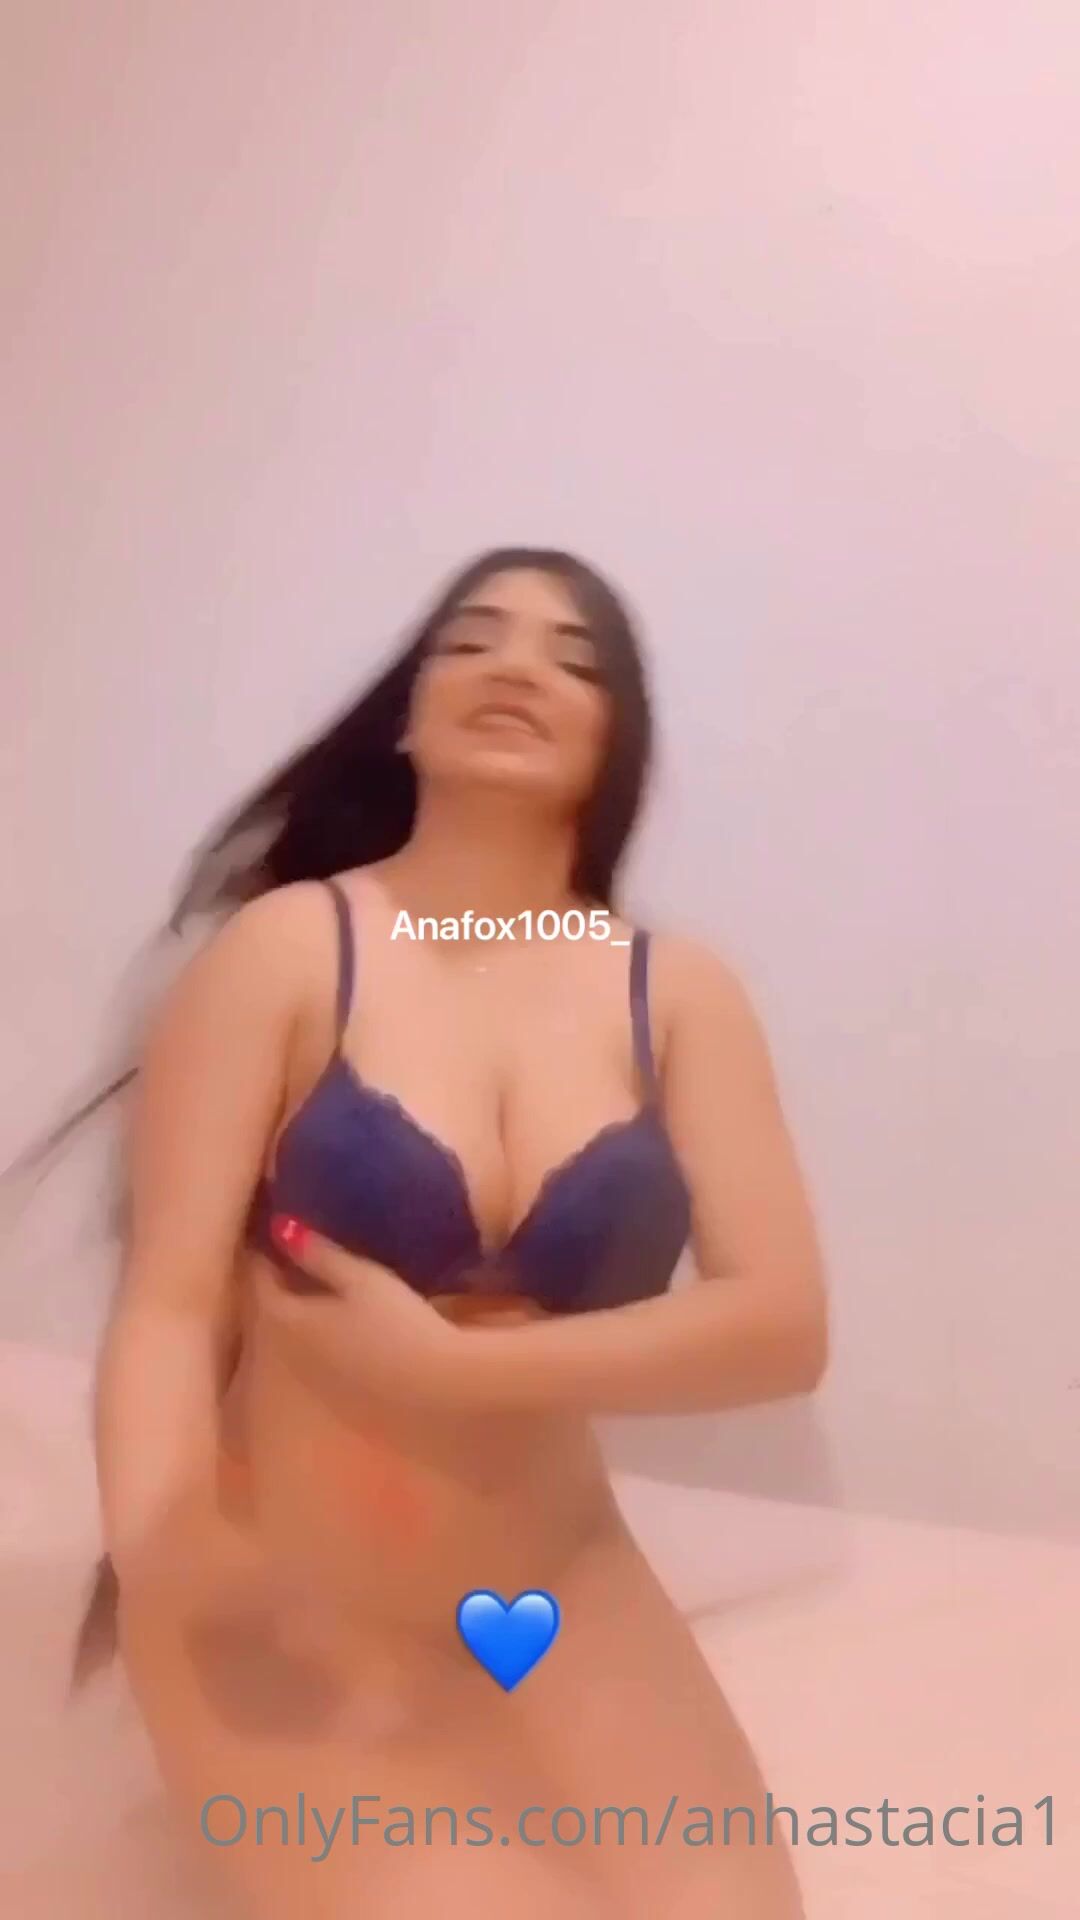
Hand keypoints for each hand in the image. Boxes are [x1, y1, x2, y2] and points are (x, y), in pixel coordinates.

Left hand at [257, 1215, 485, 1411]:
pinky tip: (346, 1322)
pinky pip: (321, 1355)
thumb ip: (320, 1254)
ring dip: (302, 1310)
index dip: (263, 1257)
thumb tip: (281, 1226)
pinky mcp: (345, 1394)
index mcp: (292, 1322)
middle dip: (281, 1283)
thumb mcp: (361, 1280)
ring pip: (299, 1336)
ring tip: (318, 1282)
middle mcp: (296, 1354)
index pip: (262, 1284)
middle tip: (291, 1252)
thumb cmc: (397, 1324)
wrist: (437, 1388)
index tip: (269, 1233)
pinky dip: (323, 1332)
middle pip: (277, 1312)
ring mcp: (320, 1378)